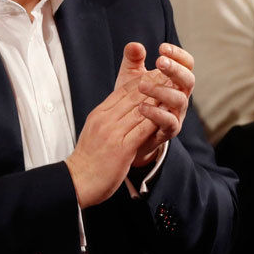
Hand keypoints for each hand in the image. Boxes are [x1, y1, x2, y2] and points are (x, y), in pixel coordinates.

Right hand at [66, 43, 176, 206]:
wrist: (78, 180)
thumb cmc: (88, 158)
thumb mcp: (94, 131)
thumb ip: (108, 118)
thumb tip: (121, 108)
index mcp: (99, 114)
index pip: (121, 91)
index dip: (141, 81)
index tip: (156, 74)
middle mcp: (105, 119)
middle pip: (132, 96)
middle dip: (153, 84)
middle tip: (171, 75)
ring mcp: (113, 132)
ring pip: (140, 109)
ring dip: (159, 98)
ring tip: (175, 90)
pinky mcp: (121, 147)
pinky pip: (143, 128)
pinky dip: (157, 119)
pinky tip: (169, 113)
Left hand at [132, 43, 194, 165]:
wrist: (126, 129)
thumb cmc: (133, 99)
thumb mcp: (130, 77)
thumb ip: (133, 61)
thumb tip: (135, 45)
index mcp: (174, 81)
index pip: (186, 65)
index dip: (179, 55)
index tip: (162, 48)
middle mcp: (180, 96)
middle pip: (189, 80)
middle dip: (176, 70)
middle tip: (159, 61)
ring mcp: (176, 114)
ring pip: (180, 101)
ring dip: (162, 91)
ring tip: (141, 85)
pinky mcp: (168, 131)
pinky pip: (169, 122)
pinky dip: (157, 114)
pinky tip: (141, 107)